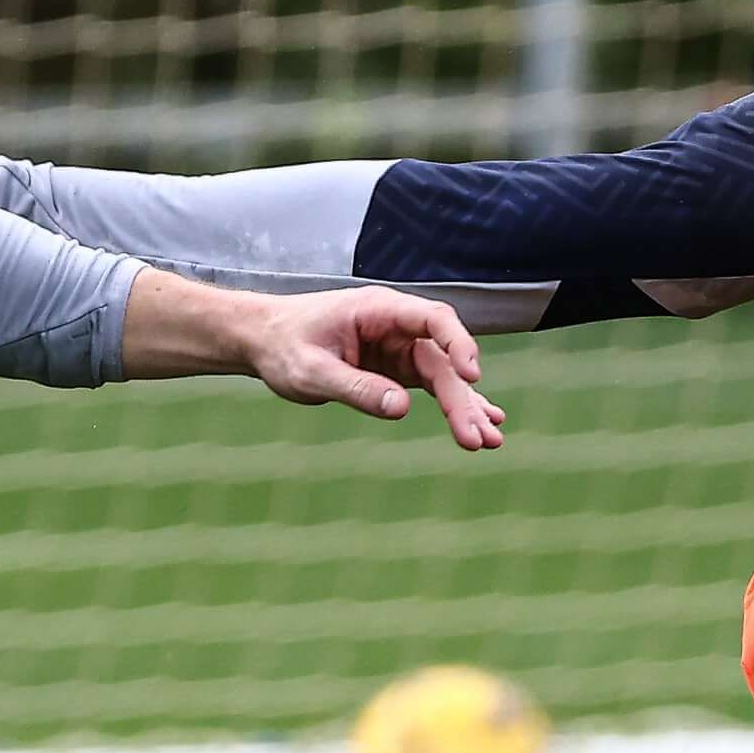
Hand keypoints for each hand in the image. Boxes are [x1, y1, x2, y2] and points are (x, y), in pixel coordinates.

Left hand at [245, 287, 505, 449]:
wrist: (263, 340)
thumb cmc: (283, 347)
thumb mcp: (311, 372)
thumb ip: (355, 388)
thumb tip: (400, 408)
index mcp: (378, 310)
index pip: (433, 319)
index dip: (458, 344)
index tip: (472, 375)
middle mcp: (396, 326)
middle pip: (442, 360)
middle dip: (462, 399)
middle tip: (479, 439)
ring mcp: (398, 347)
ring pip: (443, 376)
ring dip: (465, 407)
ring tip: (490, 442)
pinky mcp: (395, 369)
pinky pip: (432, 385)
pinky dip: (454, 404)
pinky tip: (482, 422)